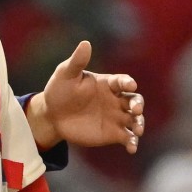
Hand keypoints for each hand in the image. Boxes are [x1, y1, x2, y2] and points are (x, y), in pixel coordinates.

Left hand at [27, 40, 144, 151]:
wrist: (52, 115)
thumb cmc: (59, 90)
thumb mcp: (65, 74)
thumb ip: (77, 61)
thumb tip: (85, 43)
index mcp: (107, 84)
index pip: (122, 81)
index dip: (128, 82)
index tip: (130, 84)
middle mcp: (116, 100)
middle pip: (135, 100)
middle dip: (138, 104)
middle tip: (135, 109)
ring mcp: (116, 117)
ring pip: (135, 119)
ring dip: (139, 124)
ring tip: (137, 130)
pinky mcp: (112, 133)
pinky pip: (127, 138)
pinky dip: (132, 143)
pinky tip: (131, 148)